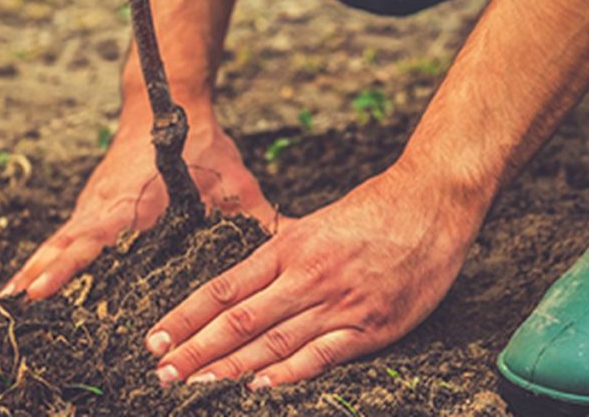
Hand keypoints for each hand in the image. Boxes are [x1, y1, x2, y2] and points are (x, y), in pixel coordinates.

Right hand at [0, 106, 277, 300]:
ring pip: (64, 236)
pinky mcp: (95, 202)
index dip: (72, 263)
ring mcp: (97, 201)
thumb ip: (257, 215)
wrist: (166, 101)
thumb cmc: (203, 142)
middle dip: (47, 270)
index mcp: (138, 199)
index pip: (99, 235)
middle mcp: (109, 202)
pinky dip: (50, 253)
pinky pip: (69, 232)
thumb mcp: (234, 180)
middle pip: (72, 241)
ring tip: (14, 299)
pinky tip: (32, 279)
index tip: (44, 286)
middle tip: (22, 302)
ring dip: (40, 264)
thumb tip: (292, 241)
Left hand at [144, 162, 482, 387]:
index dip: (187, 316)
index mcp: (291, 248)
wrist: (432, 202)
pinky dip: (289, 373)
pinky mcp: (372, 326)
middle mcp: (308, 276)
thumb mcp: (320, 221)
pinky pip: (323, 354)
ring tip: (194, 386)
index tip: (156, 337)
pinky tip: (259, 387)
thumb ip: (286, 249)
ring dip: (229, 367)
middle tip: (161, 373)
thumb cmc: (377, 208)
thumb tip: (251, 269)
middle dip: (195, 350)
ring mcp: (340, 303)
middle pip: (240, 320)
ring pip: (273, 342)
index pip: (225, 288)